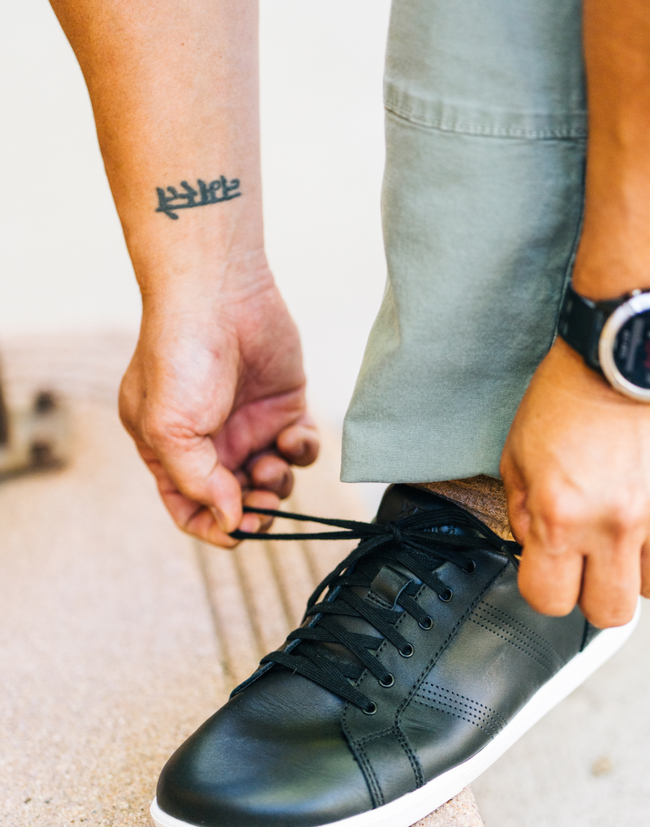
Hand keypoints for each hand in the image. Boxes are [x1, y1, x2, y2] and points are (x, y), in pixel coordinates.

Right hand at [119, 270, 318, 547]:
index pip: (189, 507)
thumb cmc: (180, 356)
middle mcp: (210, 443)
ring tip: (273, 462)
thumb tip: (230, 521)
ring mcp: (249, 425)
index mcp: (170, 451)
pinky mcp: (283, 406)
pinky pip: (300, 448)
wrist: (218, 294)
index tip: (237, 533)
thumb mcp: (169, 428)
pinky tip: (293, 438)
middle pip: (237, 500)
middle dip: (255, 509)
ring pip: (273, 479)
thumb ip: (198, 482)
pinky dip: (302, 452)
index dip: (211, 527)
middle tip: (265, 501)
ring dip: (279, 483)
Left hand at [500, 338, 649, 627]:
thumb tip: (533, 551)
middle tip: (590, 563)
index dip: (546, 588)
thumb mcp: (518, 454)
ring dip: (637, 568)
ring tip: (624, 531)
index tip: (550, 570)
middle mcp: (615, 525)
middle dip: (594, 594)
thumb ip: (522, 512)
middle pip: (610, 613)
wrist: (627, 351)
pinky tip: (648, 494)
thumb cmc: (567, 396)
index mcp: (560, 516)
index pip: (550, 601)